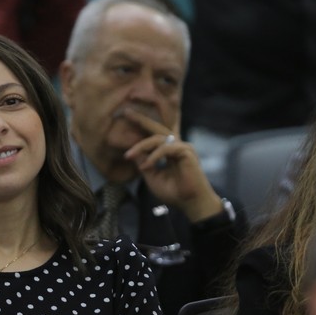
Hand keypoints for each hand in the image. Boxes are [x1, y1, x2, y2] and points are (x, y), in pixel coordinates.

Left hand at [121, 107, 223, 221]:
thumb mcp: (152, 177)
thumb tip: (133, 153)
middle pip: (157, 128)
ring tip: (128, 155)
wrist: (190, 203)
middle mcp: (176, 146)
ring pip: (158, 139)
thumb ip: (144, 164)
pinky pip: (166, 149)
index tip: (125, 120)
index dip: (140, 129)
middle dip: (141, 120)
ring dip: (141, 146)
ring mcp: (182, 147)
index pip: (153, 136)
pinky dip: (154, 156)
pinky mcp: (186, 151)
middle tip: (126, 112)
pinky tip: (146, 166)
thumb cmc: (174, 192)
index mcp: (168, 151)